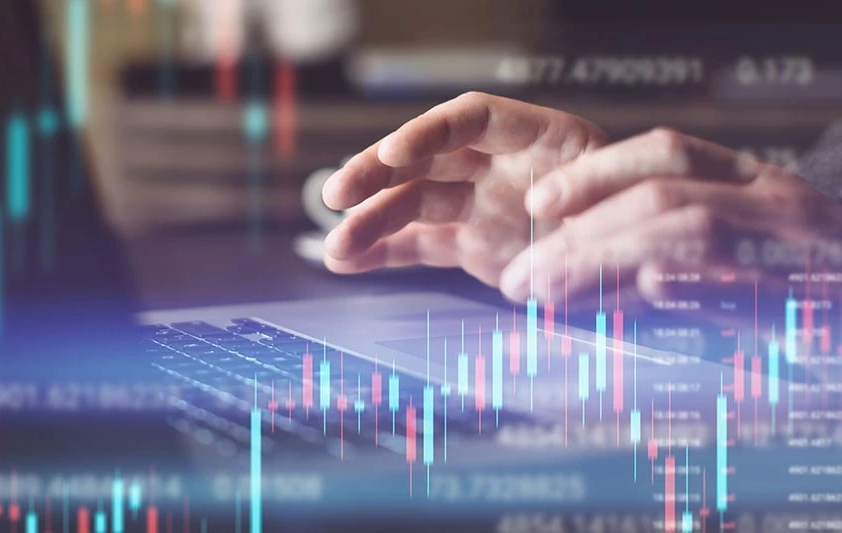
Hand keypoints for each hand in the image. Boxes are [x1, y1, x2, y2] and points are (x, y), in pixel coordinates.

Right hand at [321, 92, 606, 285]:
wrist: (638, 261)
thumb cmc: (634, 220)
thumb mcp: (623, 202)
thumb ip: (585, 205)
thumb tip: (544, 214)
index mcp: (538, 138)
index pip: (471, 117)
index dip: (429, 131)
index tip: (395, 153)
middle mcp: (498, 165)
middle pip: (426, 158)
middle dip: (377, 173)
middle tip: (337, 193)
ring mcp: (479, 204)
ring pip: (412, 204)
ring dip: (370, 223)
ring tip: (336, 248)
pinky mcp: (468, 244)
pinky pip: (418, 243)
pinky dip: (384, 252)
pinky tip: (349, 260)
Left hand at [499, 127, 841, 318]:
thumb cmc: (803, 292)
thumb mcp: (747, 250)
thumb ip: (674, 245)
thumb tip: (582, 264)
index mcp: (755, 184)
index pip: (668, 153)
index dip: (595, 172)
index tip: (541, 201)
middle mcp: (773, 204)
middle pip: (658, 195)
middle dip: (575, 234)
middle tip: (517, 276)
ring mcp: (789, 251)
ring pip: (677, 231)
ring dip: (595, 262)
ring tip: (540, 294)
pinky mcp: (795, 304)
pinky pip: (715, 289)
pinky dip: (652, 294)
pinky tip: (603, 313)